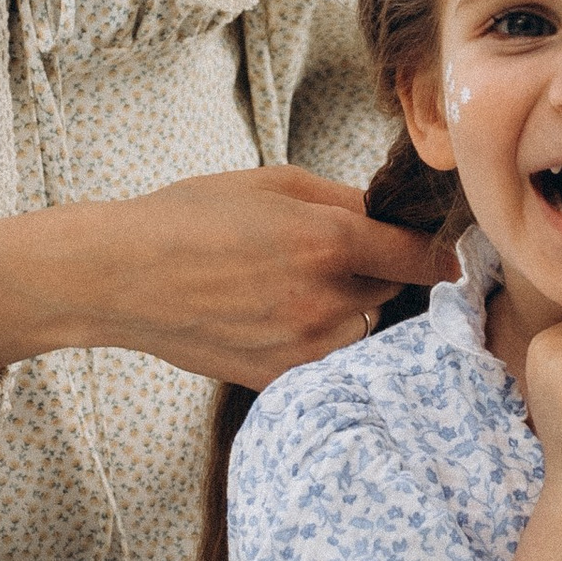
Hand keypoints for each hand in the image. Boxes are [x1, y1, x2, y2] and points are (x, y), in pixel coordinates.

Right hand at [0, 167, 454, 385]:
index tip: (442, 253)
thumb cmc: (188, 217)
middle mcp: (325, 299)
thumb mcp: (271, 183)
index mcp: (328, 240)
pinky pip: (325, 358)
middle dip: (374, 274)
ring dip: (347, 310)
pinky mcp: (279, 377)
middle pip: (390, 293)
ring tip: (289, 288)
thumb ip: (340, 200)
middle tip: (326, 256)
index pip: (420, 257)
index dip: (436, 251)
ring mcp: (303, 346)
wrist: (120, 277)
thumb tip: (387, 217)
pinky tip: (271, 315)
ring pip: (361, 329)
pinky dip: (315, 339)